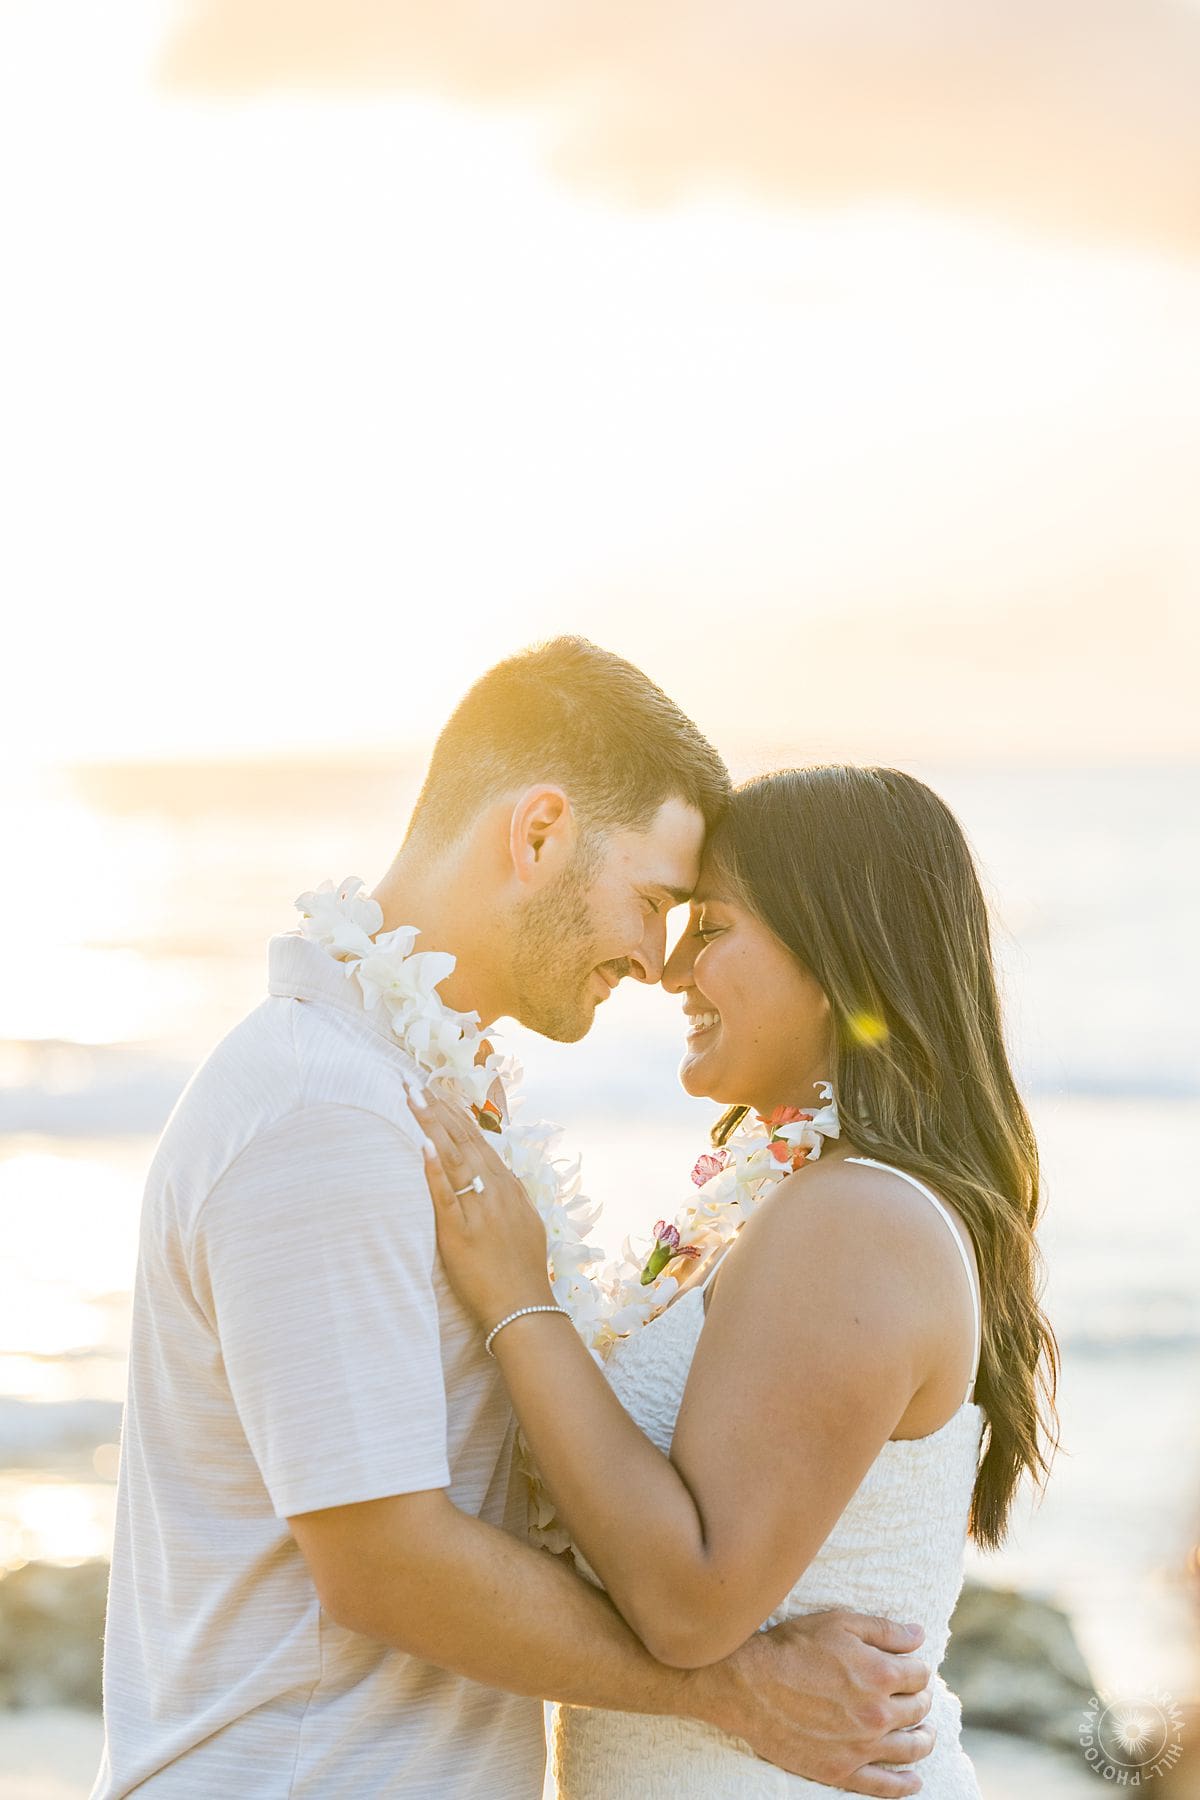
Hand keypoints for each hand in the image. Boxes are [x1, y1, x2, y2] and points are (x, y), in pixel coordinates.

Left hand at [407, 1084, 553, 1329]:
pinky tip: (422, 1144)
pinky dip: (433, 1168)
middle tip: (414, 1082)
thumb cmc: (523, 1272)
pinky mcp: (460, 1233)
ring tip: (411, 1099)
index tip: (438, 1091)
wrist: (523, 1309)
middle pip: (464, 1140)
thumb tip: (500, 1176)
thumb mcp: (527, 1224)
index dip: (456, 1114)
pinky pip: (445, 1195)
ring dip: (431, 1125)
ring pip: (453, 1158)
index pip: (479, 1140)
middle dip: (438, 1109)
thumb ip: (512, 1197)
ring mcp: (479, 1210)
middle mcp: (496, 1192)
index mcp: (509, 1188)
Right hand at [685, 1610, 934, 1797]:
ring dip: (924, 1739)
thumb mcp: (839, 1623)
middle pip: (918, 1710)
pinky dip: (905, 1784)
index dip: (917, 1669)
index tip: (910, 1669)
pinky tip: (914, 1779)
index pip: (919, 1675)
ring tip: (925, 1734)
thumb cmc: (792, 1648)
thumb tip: (919, 1635)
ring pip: (911, 1748)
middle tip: (917, 1697)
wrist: (748, 1685)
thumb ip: (884, 1630)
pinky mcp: (841, 1771)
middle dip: (921, 1700)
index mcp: (880, 1675)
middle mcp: (877, 1714)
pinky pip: (885, 1786)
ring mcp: (861, 1747)